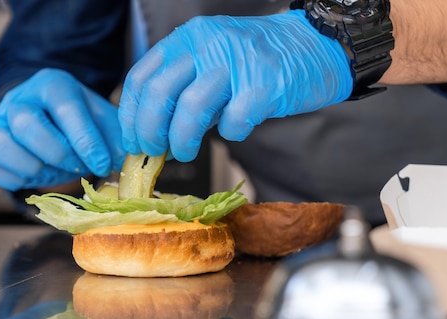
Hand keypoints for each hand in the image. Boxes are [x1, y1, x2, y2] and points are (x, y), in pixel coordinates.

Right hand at [0, 68, 124, 190]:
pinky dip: (16, 179)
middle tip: (79, 166)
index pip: (65, 108)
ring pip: (0, 143)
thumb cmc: (82, 124)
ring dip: (33, 166)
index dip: (86, 140)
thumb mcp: (104, 123)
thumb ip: (117, 139)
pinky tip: (37, 176)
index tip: (103, 164)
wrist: (53, 126)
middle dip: (58, 153)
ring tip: (55, 170)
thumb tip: (124, 160)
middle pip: (26, 123)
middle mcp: (19, 99)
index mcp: (52, 84)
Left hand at [118, 9, 352, 161]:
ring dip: (182, 140)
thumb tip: (157, 132)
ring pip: (191, 108)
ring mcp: (237, 62)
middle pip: (160, 93)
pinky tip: (235, 130)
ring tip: (186, 152)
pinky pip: (234, 121)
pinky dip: (230, 133)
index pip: (143, 76)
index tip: (133, 141)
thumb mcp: (213, 59)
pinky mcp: (265, 85)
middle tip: (154, 152)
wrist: (315, 45)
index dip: (131, 115)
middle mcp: (208, 44)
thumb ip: (186, 87)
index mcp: (189, 38)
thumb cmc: (261, 59)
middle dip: (150, 131)